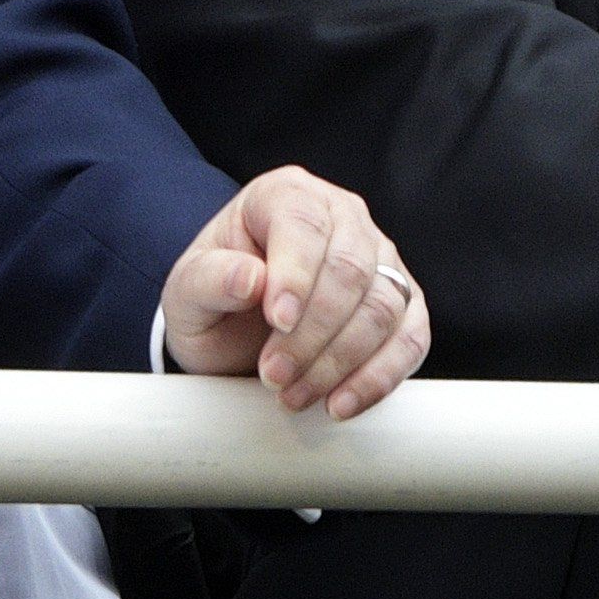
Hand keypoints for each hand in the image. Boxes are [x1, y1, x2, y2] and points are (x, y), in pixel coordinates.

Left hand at [160, 167, 428, 419]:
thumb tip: (250, 279)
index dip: (295, 274)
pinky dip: (379, 377)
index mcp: (287, 194)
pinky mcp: (404, 304)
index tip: (277, 321)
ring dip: (340, 362)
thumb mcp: (188, 289)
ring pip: (382, 307)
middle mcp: (342, 216)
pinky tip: (341, 404)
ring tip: (294, 395)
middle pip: (349, 269)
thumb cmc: (215, 297)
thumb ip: (210, 278)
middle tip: (274, 376)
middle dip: (312, 333)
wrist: (235, 328)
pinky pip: (410, 339)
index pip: (303, 224)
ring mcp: (380, 258)